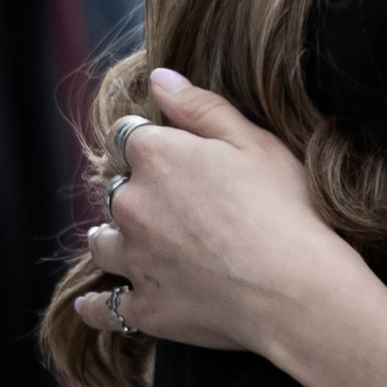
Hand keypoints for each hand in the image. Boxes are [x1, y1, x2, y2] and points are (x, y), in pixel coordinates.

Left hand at [76, 70, 364, 365]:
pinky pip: (104, 308)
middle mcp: (133, 205)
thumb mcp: (254, 142)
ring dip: (111, 238)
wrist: (295, 290)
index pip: (127, 136)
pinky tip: (91, 305)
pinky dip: (97, 306)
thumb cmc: (285, 210)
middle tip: (165, 201)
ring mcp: (135, 260)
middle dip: (134, 190)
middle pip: (114, 189)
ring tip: (125, 242)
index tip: (165, 151)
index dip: (146, 141)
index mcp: (157, 157)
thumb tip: (160, 79)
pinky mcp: (145, 308)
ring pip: (102, 242)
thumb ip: (200, 107)